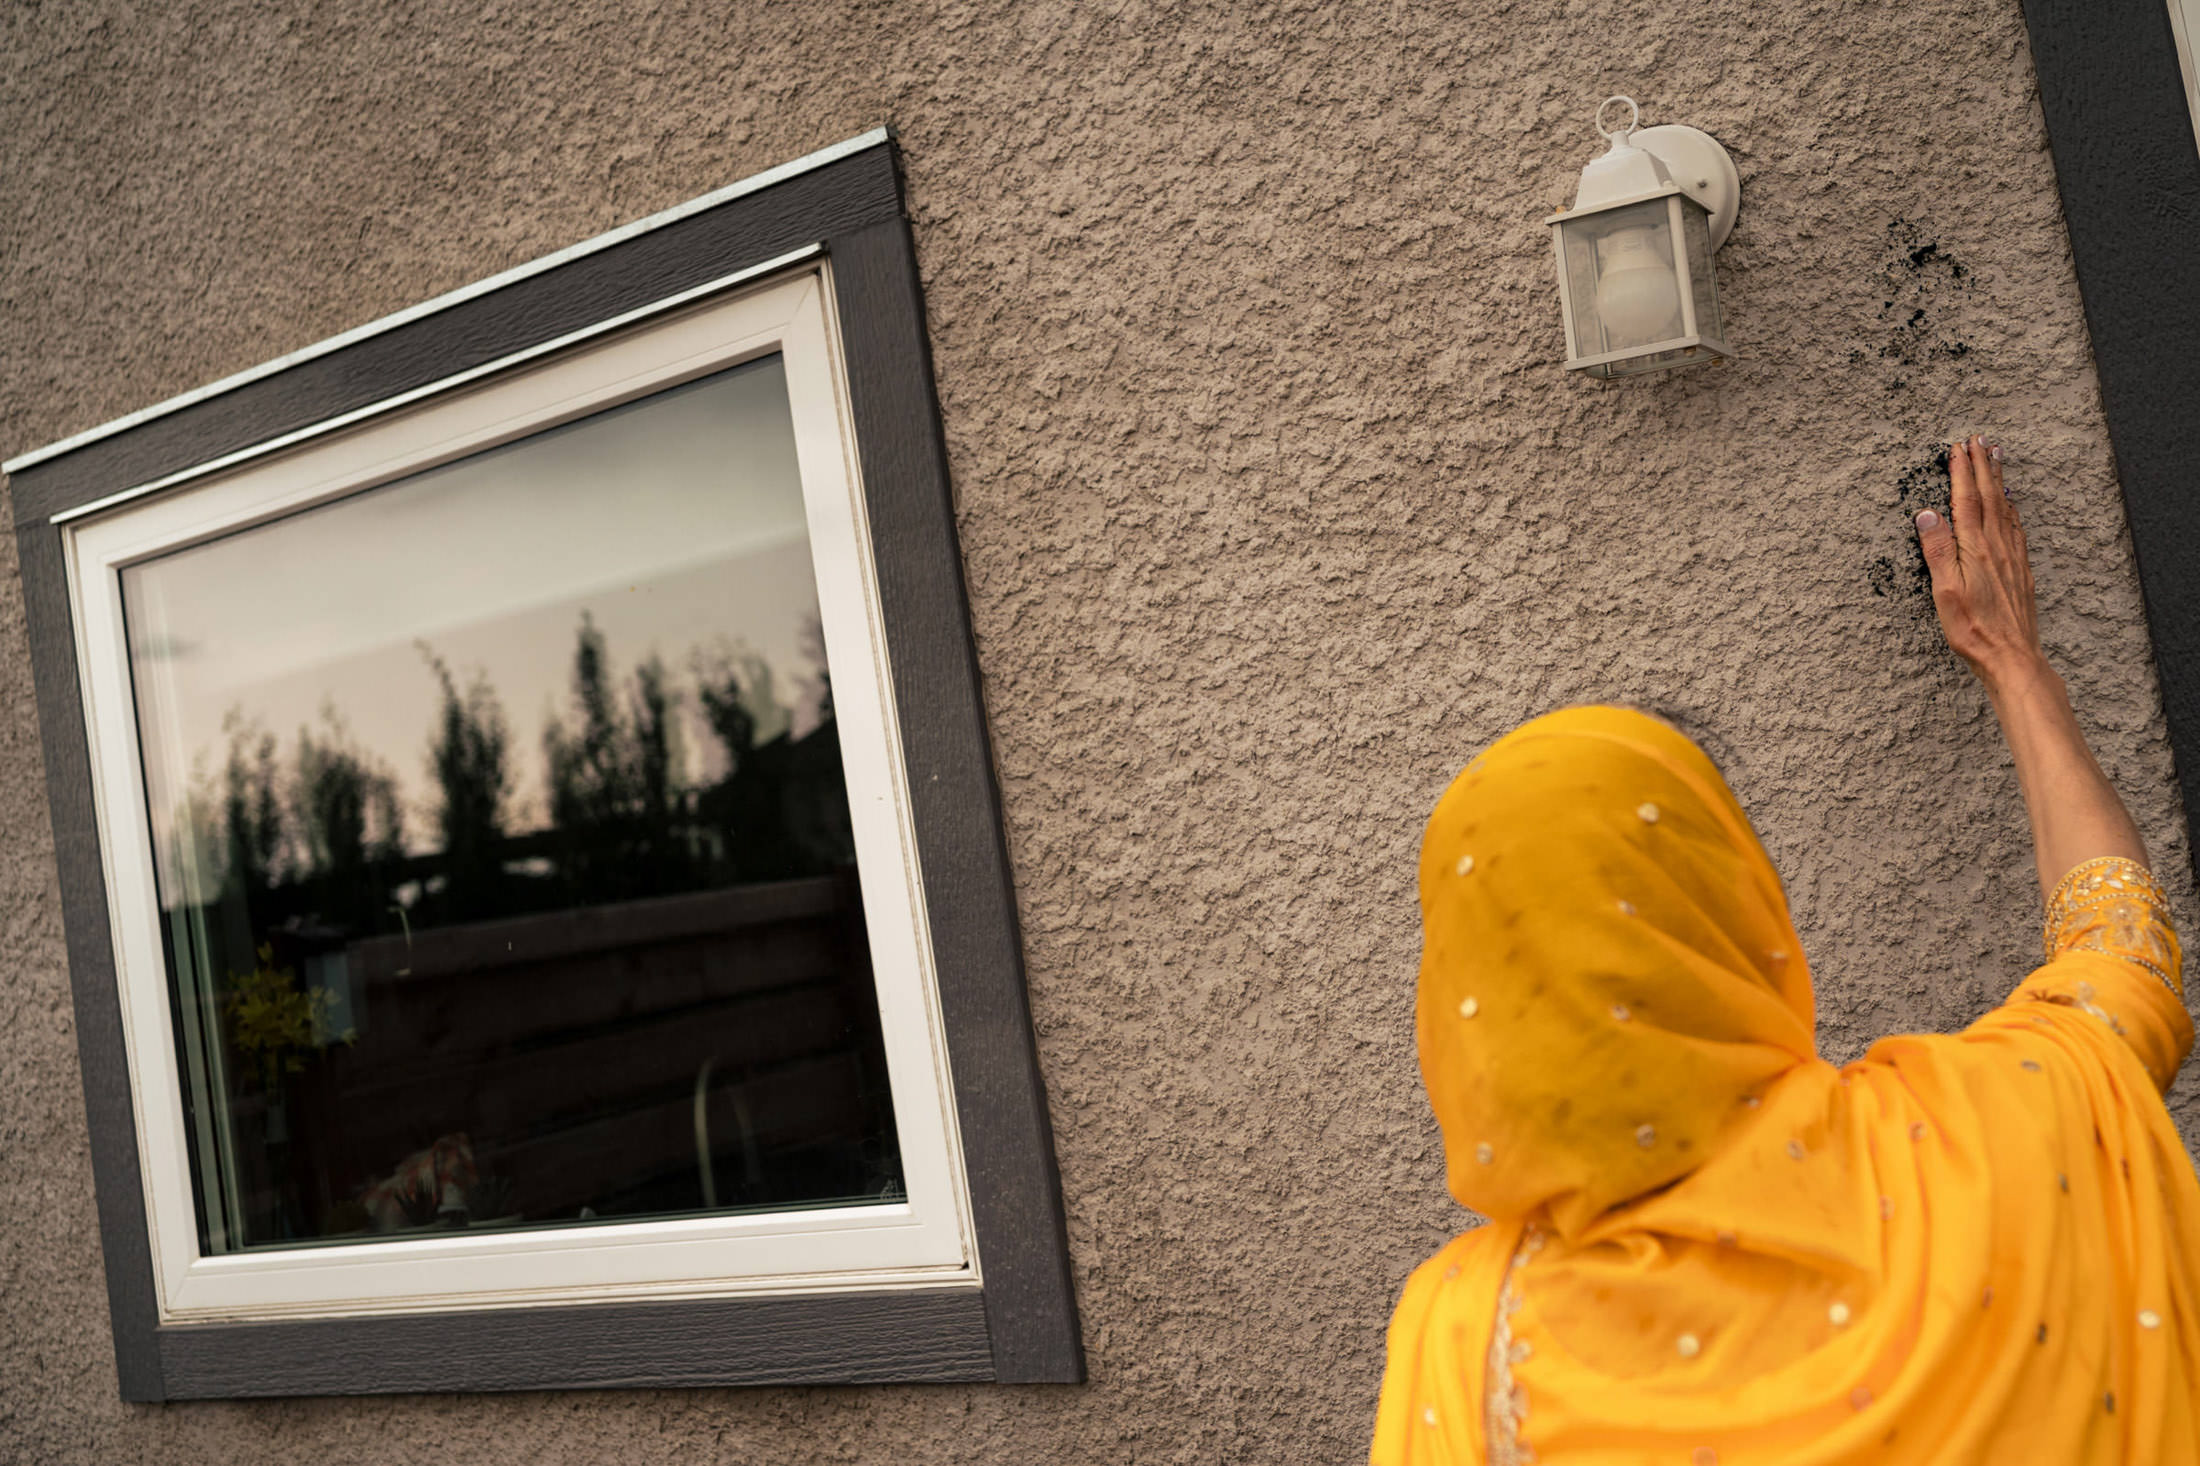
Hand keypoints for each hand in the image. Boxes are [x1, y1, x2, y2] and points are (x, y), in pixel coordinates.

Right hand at [1917, 435, 2043, 689]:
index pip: (1966, 501)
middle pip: (1989, 497)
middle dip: (1982, 466)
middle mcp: (1997, 546)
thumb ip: (1937, 550)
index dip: (1961, 472)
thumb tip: (1927, 514)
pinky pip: (2016, 527)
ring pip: (2005, 508)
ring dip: (1998, 480)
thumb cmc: (1972, 629)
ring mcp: (2012, 556)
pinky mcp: (2020, 569)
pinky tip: (2010, 502)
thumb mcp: (1944, 592)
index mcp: (1975, 548)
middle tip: (1980, 440)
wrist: (2011, 655)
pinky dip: (2011, 507)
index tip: (1958, 448)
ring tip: (1995, 458)